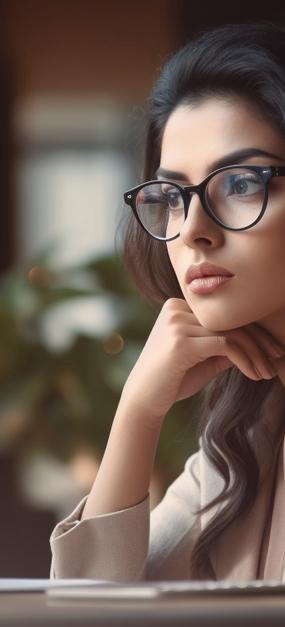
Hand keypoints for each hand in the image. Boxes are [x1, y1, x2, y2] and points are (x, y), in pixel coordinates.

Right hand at [121, 298, 283, 420]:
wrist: (144, 400)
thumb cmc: (172, 380)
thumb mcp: (203, 359)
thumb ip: (224, 347)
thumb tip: (256, 343)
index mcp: (178, 307)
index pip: (223, 315)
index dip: (252, 331)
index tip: (271, 349)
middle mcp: (176, 309)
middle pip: (229, 320)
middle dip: (258, 341)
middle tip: (278, 358)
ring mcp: (177, 323)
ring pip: (230, 333)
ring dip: (255, 354)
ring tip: (268, 372)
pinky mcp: (181, 341)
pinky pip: (225, 346)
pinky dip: (244, 360)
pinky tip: (254, 375)